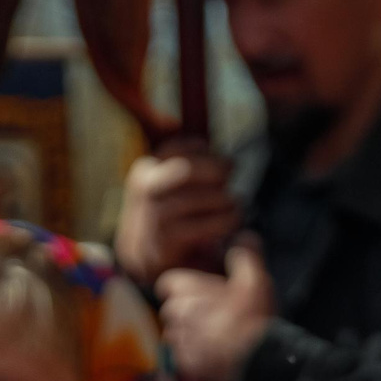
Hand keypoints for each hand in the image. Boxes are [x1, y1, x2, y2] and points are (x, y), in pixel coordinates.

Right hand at [115, 145, 241, 283]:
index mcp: (147, 168)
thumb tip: (174, 122)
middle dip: (217, 169)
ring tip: (234, 205)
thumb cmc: (171, 213)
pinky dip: (224, 221)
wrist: (148, 257)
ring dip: (226, 200)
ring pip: (201, 198)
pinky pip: (205, 225)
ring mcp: (154, 214)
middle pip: (188, 169)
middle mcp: (146, 188)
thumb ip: (184, 158)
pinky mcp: (166, 239)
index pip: (179, 148)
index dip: (207, 152)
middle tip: (231, 175)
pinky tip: (230, 221)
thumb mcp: (170, 182)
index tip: (223, 163)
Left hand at [158, 241, 276, 380]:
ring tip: (212, 335)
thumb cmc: (252, 316)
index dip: (180, 286)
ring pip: (175, 333)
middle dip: (186, 311)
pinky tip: (213, 353)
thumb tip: (244, 239)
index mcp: (187, 290)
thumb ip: (245, 257)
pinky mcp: (187, 363)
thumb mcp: (255, 280)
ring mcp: (180, 340)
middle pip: (171, 309)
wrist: (256, 359)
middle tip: (212, 313)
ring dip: (188, 332)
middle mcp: (176, 314)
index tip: (197, 291)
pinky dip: (194, 354)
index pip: (167, 283)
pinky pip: (183, 356)